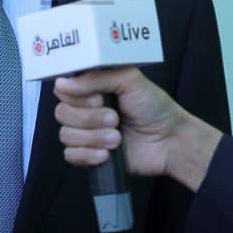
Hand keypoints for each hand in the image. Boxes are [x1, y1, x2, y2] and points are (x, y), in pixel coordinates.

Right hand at [54, 67, 221, 190]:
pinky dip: (88, 155)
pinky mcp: (89, 155)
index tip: (97, 98)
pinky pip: (71, 156)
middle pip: (62, 113)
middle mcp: (87, 109)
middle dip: (89, 118)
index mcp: (92, 88)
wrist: (170, 141)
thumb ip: (97, 77)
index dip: (76, 95)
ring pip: (66, 135)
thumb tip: (65, 83)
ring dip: (93, 137)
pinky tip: (107, 154)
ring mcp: (87, 133)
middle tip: (114, 119)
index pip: (62, 89)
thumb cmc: (155, 108)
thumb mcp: (130, 80)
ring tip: (117, 138)